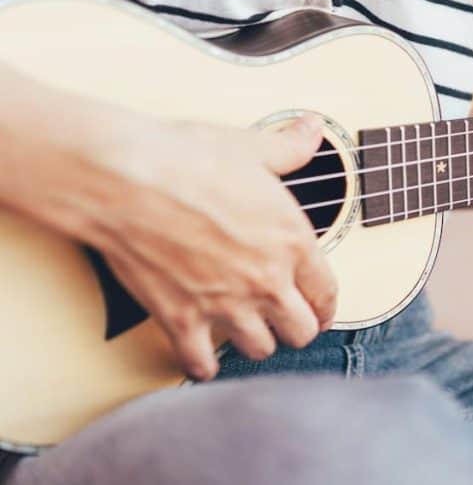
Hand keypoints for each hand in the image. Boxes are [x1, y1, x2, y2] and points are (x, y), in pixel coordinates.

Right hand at [89, 114, 337, 379]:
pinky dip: (203, 366)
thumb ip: (289, 147)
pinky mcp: (181, 319)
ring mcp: (225, 304)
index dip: (326, 306)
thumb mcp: (250, 147)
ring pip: (260, 349)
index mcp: (292, 242)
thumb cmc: (187, 159)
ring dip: (256, 343)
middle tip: (287, 323)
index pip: (327, 293)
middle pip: (301, 331)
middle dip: (296, 328)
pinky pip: (201, 363)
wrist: (126, 178)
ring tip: (248, 332)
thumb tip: (312, 127)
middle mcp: (267, 281)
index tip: (320, 311)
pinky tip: (203, 358)